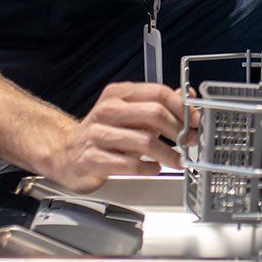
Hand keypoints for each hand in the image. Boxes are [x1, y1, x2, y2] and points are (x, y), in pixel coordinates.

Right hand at [44, 83, 199, 193]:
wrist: (66, 154)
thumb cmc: (104, 133)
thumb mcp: (130, 113)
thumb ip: (158, 105)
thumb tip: (188, 97)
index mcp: (118, 95)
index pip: (158, 93)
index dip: (182, 108)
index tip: (196, 121)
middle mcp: (107, 111)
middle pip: (154, 114)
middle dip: (179, 130)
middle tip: (190, 142)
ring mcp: (97, 134)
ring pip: (144, 141)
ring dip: (168, 153)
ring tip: (178, 161)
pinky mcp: (93, 159)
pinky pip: (129, 164)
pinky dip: (148, 168)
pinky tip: (154, 168)